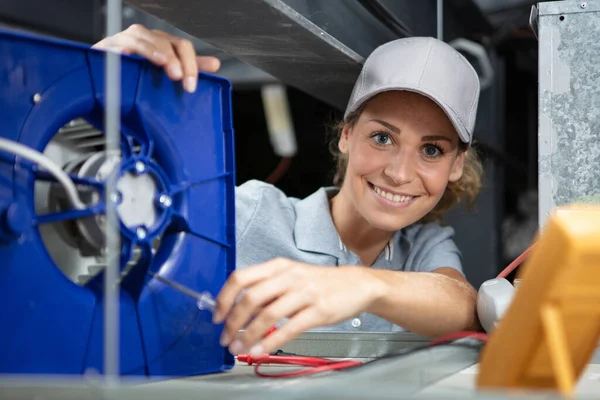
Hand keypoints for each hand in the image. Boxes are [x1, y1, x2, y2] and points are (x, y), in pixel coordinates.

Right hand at [92, 24, 220, 92]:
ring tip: (163, 64)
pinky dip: (123, 49)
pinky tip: (126, 55)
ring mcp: (126, 41)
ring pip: (143, 39)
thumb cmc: (136, 74)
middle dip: (174, 59)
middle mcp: (146, 39)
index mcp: (162, 45)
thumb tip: (214, 64)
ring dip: (154, 51)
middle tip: (178, 77)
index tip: (191, 85)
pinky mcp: (107, 47)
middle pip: (166, 41)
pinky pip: (116, 45)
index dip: (190, 64)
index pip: (182, 47)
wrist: (103, 79)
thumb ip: (188, 67)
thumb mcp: (165, 72)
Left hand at [213, 258, 385, 355]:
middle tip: (225, 337)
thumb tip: (237, 309)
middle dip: (232, 321)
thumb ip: (267, 289)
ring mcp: (304, 293)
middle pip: (250, 297)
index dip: (224, 298)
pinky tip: (260, 350)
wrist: (356, 285)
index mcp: (278, 266)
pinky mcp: (318, 311)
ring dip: (248, 335)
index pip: (241, 277)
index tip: (216, 315)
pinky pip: (288, 329)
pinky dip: (270, 342)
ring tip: (238, 348)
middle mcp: (289, 277)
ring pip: (267, 314)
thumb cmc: (320, 282)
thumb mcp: (291, 276)